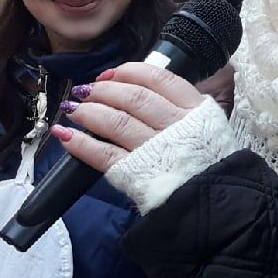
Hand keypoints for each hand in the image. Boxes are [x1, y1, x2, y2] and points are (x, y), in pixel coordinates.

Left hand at [54, 62, 204, 172]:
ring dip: (88, 112)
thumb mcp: (207, 126)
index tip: (110, 74)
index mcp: (194, 109)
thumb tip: (144, 86)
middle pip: (133, 97)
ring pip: (115, 121)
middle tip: (86, 90)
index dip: (129, 72)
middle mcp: (174, 125)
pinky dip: (80, 143)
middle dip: (104, 90)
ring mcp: (153, 150)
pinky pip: (102, 154)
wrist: (212, 205)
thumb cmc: (207, 163)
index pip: (158, 79)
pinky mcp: (134, 174)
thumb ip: (182, 105)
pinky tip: (65, 135)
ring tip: (73, 108)